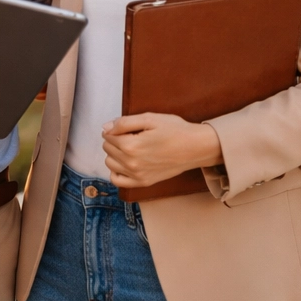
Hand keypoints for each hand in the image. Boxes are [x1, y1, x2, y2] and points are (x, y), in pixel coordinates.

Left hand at [102, 113, 222, 187]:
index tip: (128, 127)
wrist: (195, 148)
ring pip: (109, 163)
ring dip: (114, 154)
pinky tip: (125, 163)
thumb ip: (124, 122)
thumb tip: (105, 127)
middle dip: (115, 140)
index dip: (115, 128)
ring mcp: (137, 175)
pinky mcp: (143, 183)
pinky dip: (116, 171)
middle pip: (107, 148)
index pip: (108, 135)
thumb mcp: (150, 118)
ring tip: (130, 147)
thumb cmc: (175, 130)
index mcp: (131, 145)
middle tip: (132, 135)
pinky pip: (118, 180)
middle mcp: (131, 163)